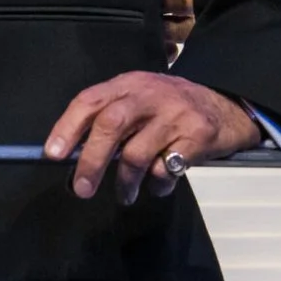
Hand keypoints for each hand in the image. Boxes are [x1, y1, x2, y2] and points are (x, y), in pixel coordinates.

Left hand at [45, 72, 256, 204]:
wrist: (227, 104)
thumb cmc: (172, 107)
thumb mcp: (140, 98)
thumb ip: (111, 116)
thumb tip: (74, 152)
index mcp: (128, 84)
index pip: (90, 100)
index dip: (68, 126)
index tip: (53, 154)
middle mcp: (149, 95)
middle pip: (110, 125)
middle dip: (91, 160)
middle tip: (81, 188)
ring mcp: (174, 115)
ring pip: (137, 153)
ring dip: (125, 182)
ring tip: (124, 196)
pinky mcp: (197, 136)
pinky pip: (166, 168)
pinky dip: (158, 184)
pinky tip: (158, 187)